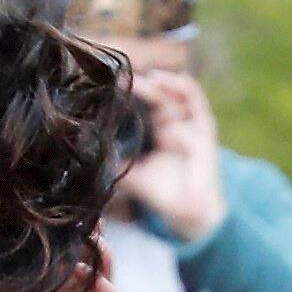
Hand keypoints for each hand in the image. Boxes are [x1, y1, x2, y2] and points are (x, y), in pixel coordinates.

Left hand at [119, 57, 228, 244]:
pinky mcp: (204, 133)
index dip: (134, 91)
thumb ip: (115, 166)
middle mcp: (176, 125)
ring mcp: (191, 127)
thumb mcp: (133, 176)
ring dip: (169, 83)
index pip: (146, 103)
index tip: (114, 82)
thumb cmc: (162, 194)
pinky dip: (186, 92)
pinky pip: (198, 106)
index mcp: (160, 131)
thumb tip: (86, 159)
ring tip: (152, 77)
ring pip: (182, 94)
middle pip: (161, 96)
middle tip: (127, 77)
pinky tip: (174, 83)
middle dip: (145, 85)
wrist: (188, 214)